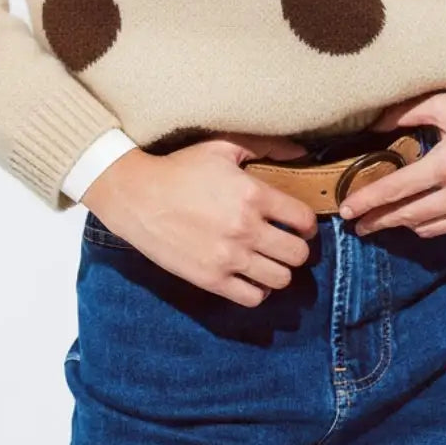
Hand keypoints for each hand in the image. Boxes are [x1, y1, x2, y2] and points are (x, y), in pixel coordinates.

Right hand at [83, 132, 319, 307]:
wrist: (138, 197)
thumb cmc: (181, 168)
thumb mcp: (222, 147)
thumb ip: (266, 146)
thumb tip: (300, 153)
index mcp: (252, 194)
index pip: (303, 220)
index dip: (307, 223)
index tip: (301, 224)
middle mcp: (245, 229)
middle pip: (297, 254)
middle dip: (298, 249)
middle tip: (288, 242)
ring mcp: (228, 258)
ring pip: (280, 279)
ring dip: (280, 270)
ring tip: (270, 259)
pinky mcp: (211, 279)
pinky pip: (253, 298)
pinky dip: (258, 290)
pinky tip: (251, 275)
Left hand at [338, 82, 445, 238]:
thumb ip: (407, 114)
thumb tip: (375, 124)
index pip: (398, 189)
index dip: (369, 200)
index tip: (347, 209)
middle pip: (409, 216)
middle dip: (379, 221)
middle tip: (357, 224)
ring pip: (430, 228)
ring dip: (405, 224)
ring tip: (386, 220)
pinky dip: (434, 223)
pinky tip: (422, 216)